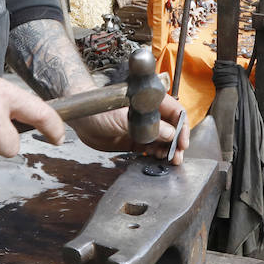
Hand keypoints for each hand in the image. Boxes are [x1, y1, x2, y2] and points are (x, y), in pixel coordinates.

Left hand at [71, 93, 188, 165]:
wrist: (80, 119)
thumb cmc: (98, 110)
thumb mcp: (123, 119)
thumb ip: (147, 126)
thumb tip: (170, 134)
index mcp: (149, 102)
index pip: (175, 112)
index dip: (182, 127)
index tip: (183, 141)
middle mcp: (148, 115)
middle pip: (172, 128)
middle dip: (177, 142)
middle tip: (177, 157)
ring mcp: (142, 128)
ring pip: (163, 140)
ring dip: (168, 150)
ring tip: (170, 160)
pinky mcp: (134, 140)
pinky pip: (150, 148)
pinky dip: (157, 154)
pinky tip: (159, 160)